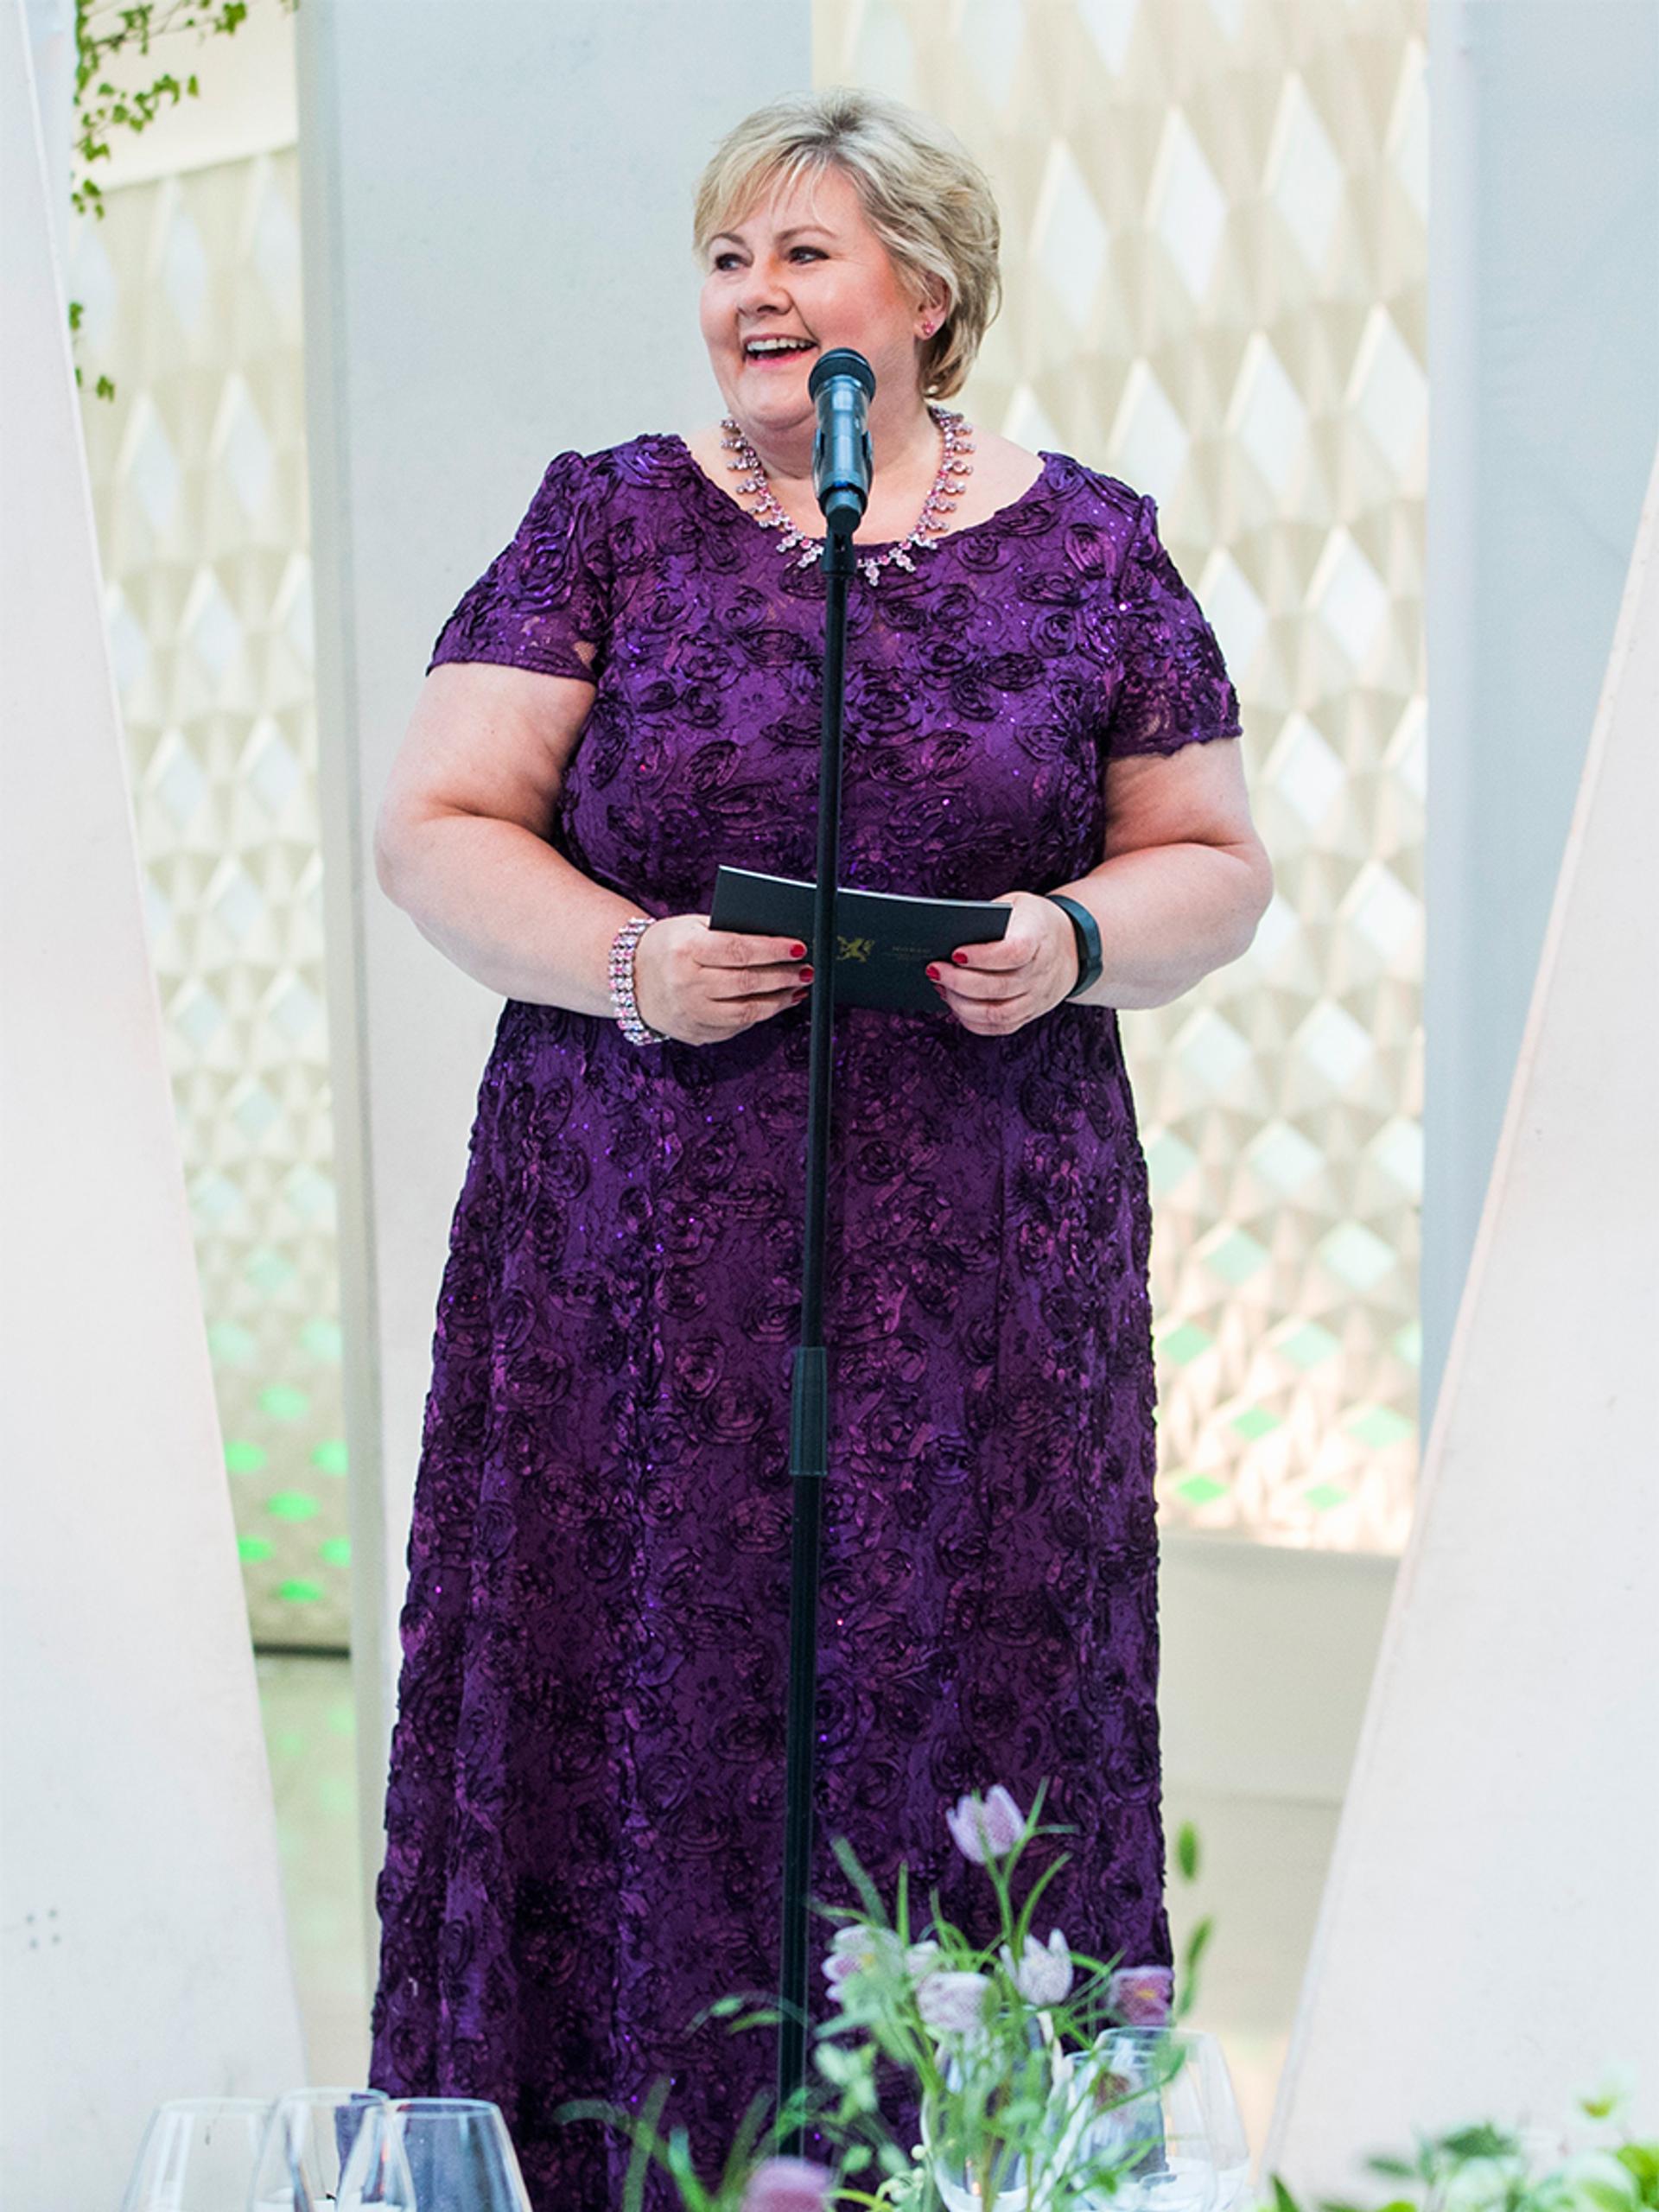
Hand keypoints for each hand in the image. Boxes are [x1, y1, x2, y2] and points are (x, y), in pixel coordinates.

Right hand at [631, 913, 811, 1046]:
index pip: (738, 951)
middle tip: (806, 970)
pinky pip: (736, 1027)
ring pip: (746, 1012)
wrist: (630, 978)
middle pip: (746, 983)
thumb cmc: (669, 945)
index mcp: (685, 950)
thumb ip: (730, 932)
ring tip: (797, 988)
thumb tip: (779, 941)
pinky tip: (775, 1003)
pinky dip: (760, 1015)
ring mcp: (690, 1013)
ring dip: (778, 1001)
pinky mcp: (695, 1034)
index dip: (773, 951)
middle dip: (783, 977)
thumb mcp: (692, 927)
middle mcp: (686, 984)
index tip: (799, 947)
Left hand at [925, 890, 1079, 1035]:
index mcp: (1039, 937)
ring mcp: (1037, 997)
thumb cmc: (1031, 920)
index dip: (983, 956)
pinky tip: (955, 1004)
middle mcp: (1042, 972)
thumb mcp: (1016, 904)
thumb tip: (945, 935)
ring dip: (961, 1004)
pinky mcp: (1029, 1014)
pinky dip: (972, 1020)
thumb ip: (988, 917)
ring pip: (996, 1013)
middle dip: (959, 981)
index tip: (956, 953)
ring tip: (941, 987)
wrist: (1071, 944)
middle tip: (934, 970)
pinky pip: (999, 1026)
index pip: (1013, 952)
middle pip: (999, 986)